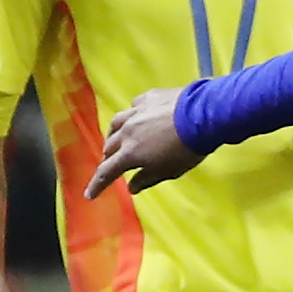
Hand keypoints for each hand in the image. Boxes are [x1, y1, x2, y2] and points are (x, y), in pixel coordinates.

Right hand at [86, 87, 202, 197]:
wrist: (202, 115)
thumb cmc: (186, 149)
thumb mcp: (169, 171)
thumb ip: (147, 179)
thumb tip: (131, 187)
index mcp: (130, 153)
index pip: (107, 171)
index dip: (97, 184)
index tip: (90, 194)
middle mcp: (127, 131)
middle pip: (109, 146)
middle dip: (109, 158)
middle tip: (113, 164)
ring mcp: (136, 111)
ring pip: (116, 124)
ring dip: (114, 135)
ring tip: (117, 140)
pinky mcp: (148, 97)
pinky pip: (133, 107)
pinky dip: (132, 115)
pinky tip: (138, 116)